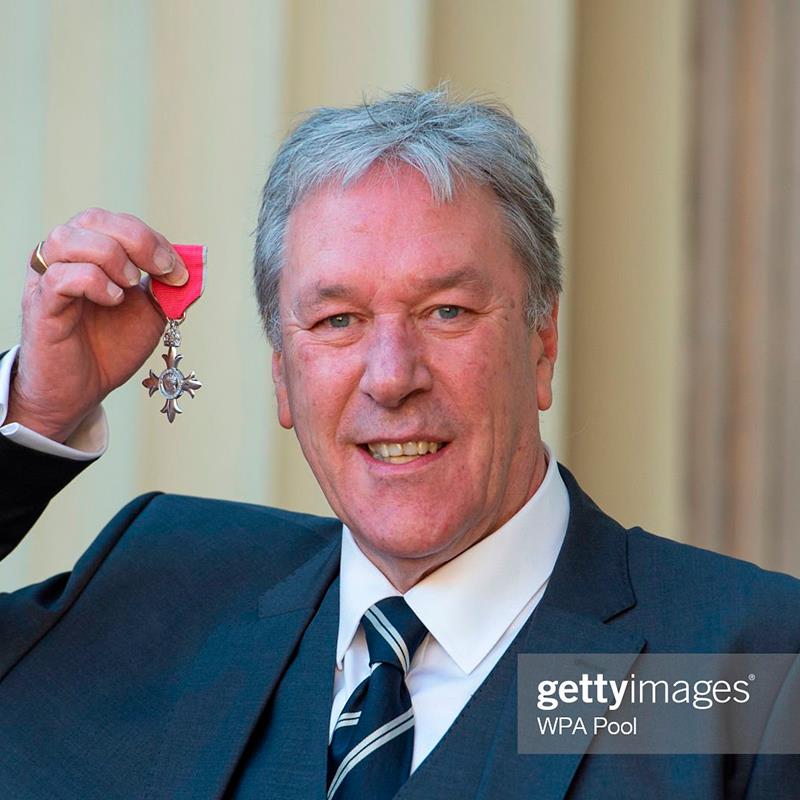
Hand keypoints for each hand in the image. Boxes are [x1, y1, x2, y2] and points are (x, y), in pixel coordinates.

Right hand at [6, 208, 188, 442]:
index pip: (118, 222)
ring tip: (130, 285)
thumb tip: (192, 269)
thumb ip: (166, 288)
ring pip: (68, 238)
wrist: (85, 389)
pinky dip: (94, 281)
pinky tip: (114, 300)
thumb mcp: (150, 312)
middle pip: (93, 219)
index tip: (179, 270)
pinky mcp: (41, 305)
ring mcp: (47, 279)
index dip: (154, 239)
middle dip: (138, 240)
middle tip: (163, 270)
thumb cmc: (111, 347)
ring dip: (111, 256)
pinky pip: (59, 276)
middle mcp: (63, 259)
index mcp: (89, 253)